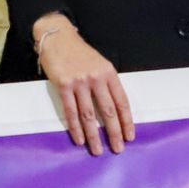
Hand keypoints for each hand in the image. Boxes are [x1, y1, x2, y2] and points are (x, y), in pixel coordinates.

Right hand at [36, 16, 133, 155]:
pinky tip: (80, 139)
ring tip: (97, 150)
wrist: (58, 37)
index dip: (127, 121)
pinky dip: (75, 128)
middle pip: (107, 111)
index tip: (130, 136)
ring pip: (89, 115)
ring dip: (93, 135)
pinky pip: (71, 111)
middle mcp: (96, 78)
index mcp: (109, 73)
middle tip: (118, 149)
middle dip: (113, 132)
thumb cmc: (80, 53)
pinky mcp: (63, 86)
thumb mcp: (100, 64)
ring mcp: (79, 82)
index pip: (122, 101)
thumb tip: (114, 110)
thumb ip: (107, 84)